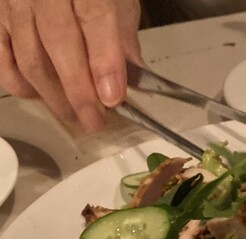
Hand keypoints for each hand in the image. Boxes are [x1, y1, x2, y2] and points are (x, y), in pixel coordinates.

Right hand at [0, 0, 141, 131]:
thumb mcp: (118, 3)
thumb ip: (124, 39)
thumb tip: (134, 83)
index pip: (94, 18)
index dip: (104, 61)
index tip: (113, 97)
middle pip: (58, 43)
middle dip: (79, 91)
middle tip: (94, 121)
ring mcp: (13, 4)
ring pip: (29, 58)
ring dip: (54, 96)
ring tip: (75, 116)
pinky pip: (3, 62)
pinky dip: (22, 87)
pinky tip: (43, 97)